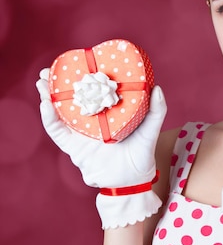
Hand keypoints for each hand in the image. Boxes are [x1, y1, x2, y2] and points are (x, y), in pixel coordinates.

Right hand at [36, 69, 166, 226]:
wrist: (131, 182)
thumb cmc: (141, 156)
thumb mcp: (150, 131)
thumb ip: (156, 111)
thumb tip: (157, 88)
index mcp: (106, 113)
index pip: (90, 91)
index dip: (80, 77)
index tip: (75, 62)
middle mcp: (90, 121)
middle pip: (70, 98)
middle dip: (57, 83)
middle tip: (50, 69)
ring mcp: (80, 133)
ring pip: (59, 111)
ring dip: (48, 96)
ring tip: (42, 81)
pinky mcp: (73, 147)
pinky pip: (57, 131)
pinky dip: (49, 118)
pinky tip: (46, 104)